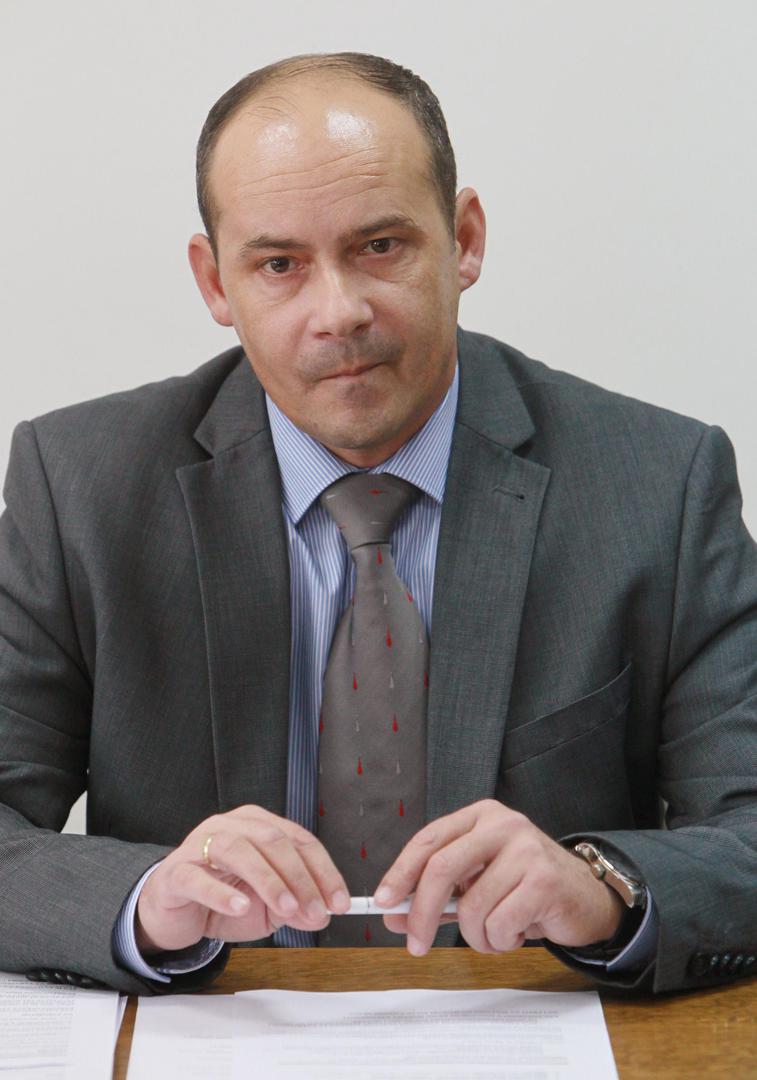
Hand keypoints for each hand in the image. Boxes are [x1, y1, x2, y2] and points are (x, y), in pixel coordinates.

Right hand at [135, 805, 349, 953]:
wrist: (174, 911)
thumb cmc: (223, 898)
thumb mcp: (267, 907)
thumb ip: (293, 908)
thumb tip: (320, 915)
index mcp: (257, 825)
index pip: (298, 840)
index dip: (323, 870)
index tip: (339, 901)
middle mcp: (230, 826)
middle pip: (271, 840)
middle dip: (299, 877)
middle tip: (314, 910)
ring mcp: (199, 845)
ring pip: (238, 850)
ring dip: (268, 880)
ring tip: (286, 907)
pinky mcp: (176, 872)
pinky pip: (198, 877)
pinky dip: (221, 892)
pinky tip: (239, 907)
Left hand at [375, 799, 623, 955]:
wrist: (586, 897)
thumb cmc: (526, 888)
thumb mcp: (478, 883)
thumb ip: (439, 895)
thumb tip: (394, 913)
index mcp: (481, 816)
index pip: (429, 840)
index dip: (401, 872)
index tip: (383, 902)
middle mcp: (503, 824)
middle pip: (442, 868)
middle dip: (422, 913)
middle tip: (415, 944)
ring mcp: (526, 849)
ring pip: (473, 907)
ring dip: (477, 937)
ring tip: (495, 934)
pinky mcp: (544, 879)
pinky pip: (500, 924)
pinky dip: (501, 941)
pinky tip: (517, 932)